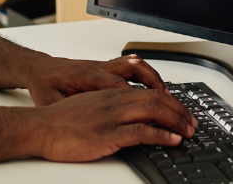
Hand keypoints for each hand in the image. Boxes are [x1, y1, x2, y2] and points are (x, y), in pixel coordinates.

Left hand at [22, 54, 179, 106]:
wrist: (38, 68)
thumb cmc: (44, 84)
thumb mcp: (49, 101)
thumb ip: (66, 111)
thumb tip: (77, 126)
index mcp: (86, 76)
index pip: (118, 85)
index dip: (137, 99)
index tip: (152, 115)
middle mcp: (99, 69)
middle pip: (135, 72)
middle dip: (157, 88)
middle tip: (173, 108)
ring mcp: (104, 67)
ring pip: (137, 67)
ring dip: (156, 81)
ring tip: (171, 100)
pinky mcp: (106, 69)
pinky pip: (132, 68)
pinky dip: (147, 77)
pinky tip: (156, 91)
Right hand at [31, 87, 196, 162]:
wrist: (39, 127)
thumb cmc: (59, 120)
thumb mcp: (89, 108)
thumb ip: (109, 108)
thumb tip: (127, 117)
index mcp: (111, 93)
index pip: (148, 91)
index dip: (170, 102)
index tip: (181, 112)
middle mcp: (114, 100)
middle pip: (157, 98)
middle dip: (180, 111)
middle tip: (192, 123)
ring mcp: (111, 116)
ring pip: (153, 110)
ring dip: (176, 121)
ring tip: (188, 132)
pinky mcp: (106, 134)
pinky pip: (140, 132)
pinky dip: (160, 135)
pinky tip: (172, 140)